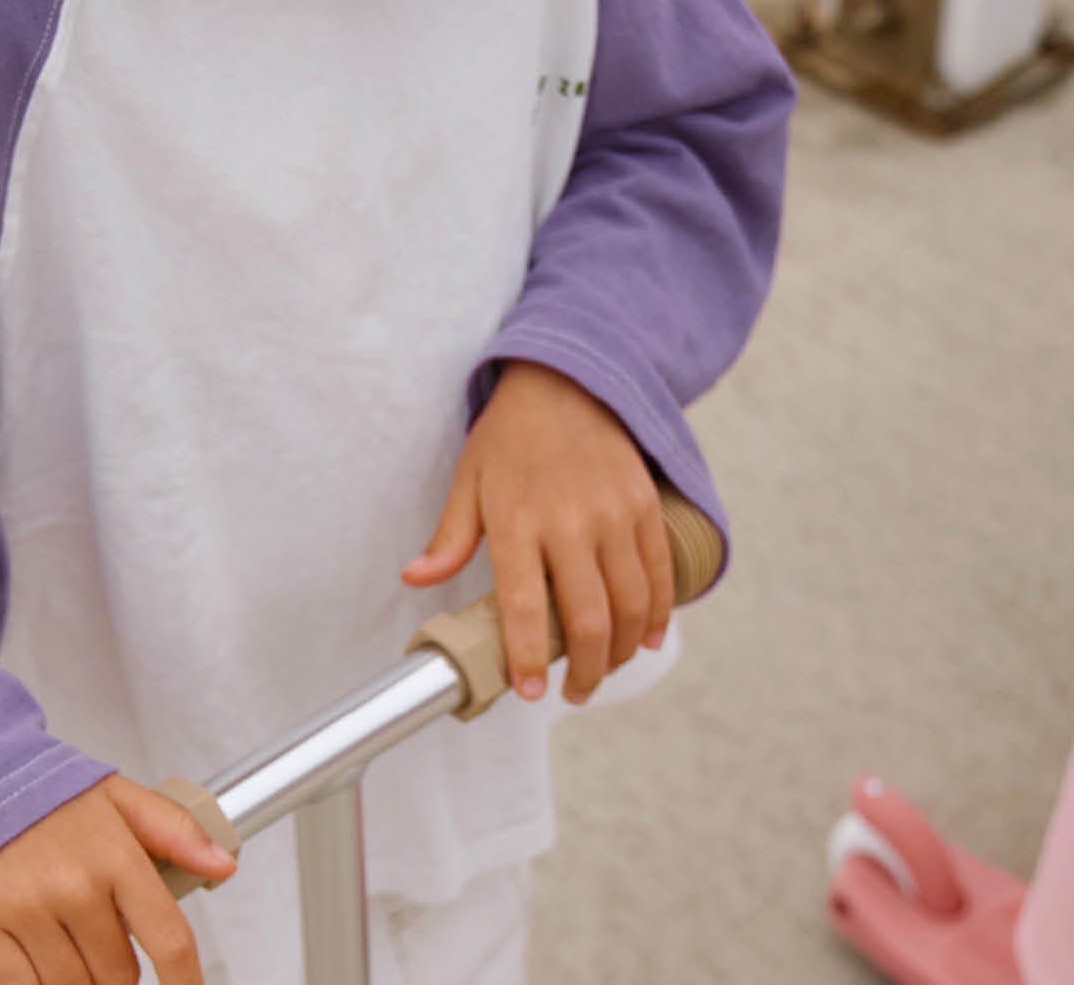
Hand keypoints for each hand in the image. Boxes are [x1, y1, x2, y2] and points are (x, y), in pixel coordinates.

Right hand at [0, 775, 235, 984]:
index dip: (185, 983)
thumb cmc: (55, 797)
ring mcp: (27, 910)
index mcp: (115, 855)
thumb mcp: (122, 799)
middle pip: (120, 976)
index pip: (168, 940)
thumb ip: (177, 832)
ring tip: (72, 942)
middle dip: (120, 970)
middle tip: (104, 937)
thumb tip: (223, 864)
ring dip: (81, 980)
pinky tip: (44, 962)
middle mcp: (74, 886)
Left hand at [401, 360, 671, 705]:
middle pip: (587, 618)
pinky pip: (658, 574)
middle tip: (572, 692)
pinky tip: (646, 638)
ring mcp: (614, 514)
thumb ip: (450, 536)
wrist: (567, 382)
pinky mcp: (644, 507)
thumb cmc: (511, 436)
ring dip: (620, 651)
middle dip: (582, 670)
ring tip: (602, 669)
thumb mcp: (469, 478)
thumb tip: (415, 578)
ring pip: (629, 605)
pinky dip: (657, 615)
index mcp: (517, 518)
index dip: (527, 657)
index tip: (529, 691)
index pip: (524, 606)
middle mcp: (570, 521)